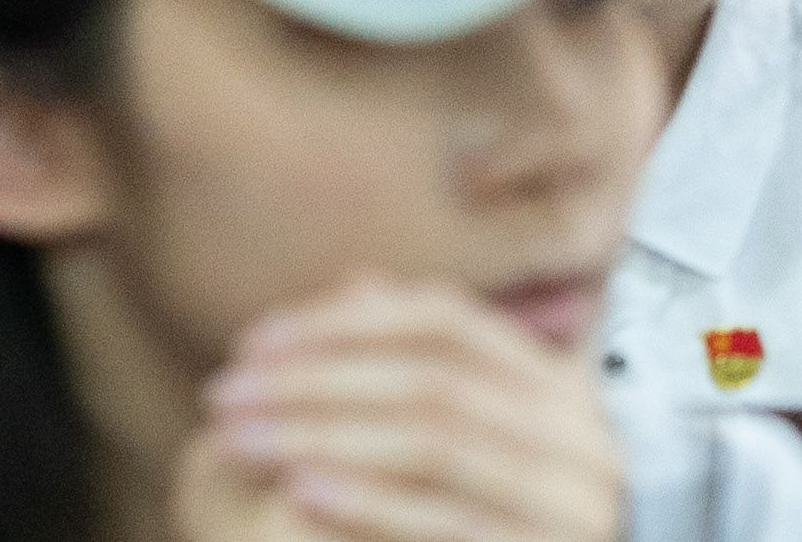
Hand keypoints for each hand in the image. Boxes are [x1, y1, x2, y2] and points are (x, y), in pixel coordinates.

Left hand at [178, 280, 621, 541]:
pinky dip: (370, 500)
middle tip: (224, 391)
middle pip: (436, 377)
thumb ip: (421, 366)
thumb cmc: (496, 520)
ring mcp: (569, 498)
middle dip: (317, 379)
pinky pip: (451, 520)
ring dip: (326, 434)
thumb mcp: (470, 436)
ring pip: (439, 442)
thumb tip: (355, 283)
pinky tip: (300, 489)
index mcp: (556, 386)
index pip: (449, 321)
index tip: (252, 341)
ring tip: (239, 439)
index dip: (346, 323)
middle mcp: (576, 431)